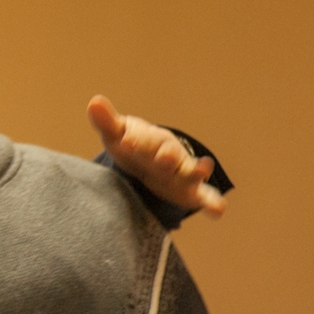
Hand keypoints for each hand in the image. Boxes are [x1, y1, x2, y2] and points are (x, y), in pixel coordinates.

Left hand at [88, 95, 226, 218]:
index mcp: (152, 140)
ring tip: (205, 170)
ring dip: (197, 171)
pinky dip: (212, 203)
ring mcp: (182, 173)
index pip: (145, 140)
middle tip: (165, 158)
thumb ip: (107, 122)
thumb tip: (94, 102)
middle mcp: (170, 155)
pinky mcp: (190, 192)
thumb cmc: (131, 144)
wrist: (151, 158)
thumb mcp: (117, 135)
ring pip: (191, 172)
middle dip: (167, 156)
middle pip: (169, 155)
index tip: (127, 141)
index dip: (137, 141)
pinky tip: (219, 211)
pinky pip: (204, 197)